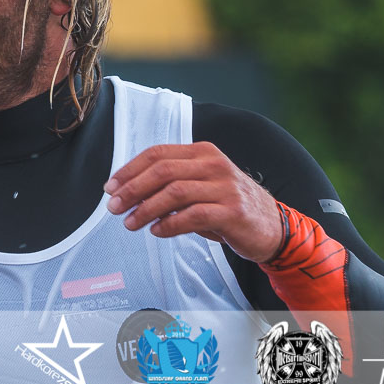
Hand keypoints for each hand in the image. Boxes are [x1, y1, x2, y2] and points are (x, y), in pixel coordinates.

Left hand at [104, 142, 282, 261]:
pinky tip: (157, 231)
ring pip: (175, 192)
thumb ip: (171, 185)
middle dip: (133, 189)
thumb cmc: (229, 206)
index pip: (158, 154)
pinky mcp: (232, 212)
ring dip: (146, 209)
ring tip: (131, 223)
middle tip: (114, 207)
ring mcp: (225, 187)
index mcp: (202, 153)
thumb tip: (130, 194)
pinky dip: (170, 224)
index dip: (130, 170)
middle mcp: (214, 165)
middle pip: (163, 171)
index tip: (111, 187)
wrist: (272, 226)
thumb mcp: (200, 186)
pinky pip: (193, 216)